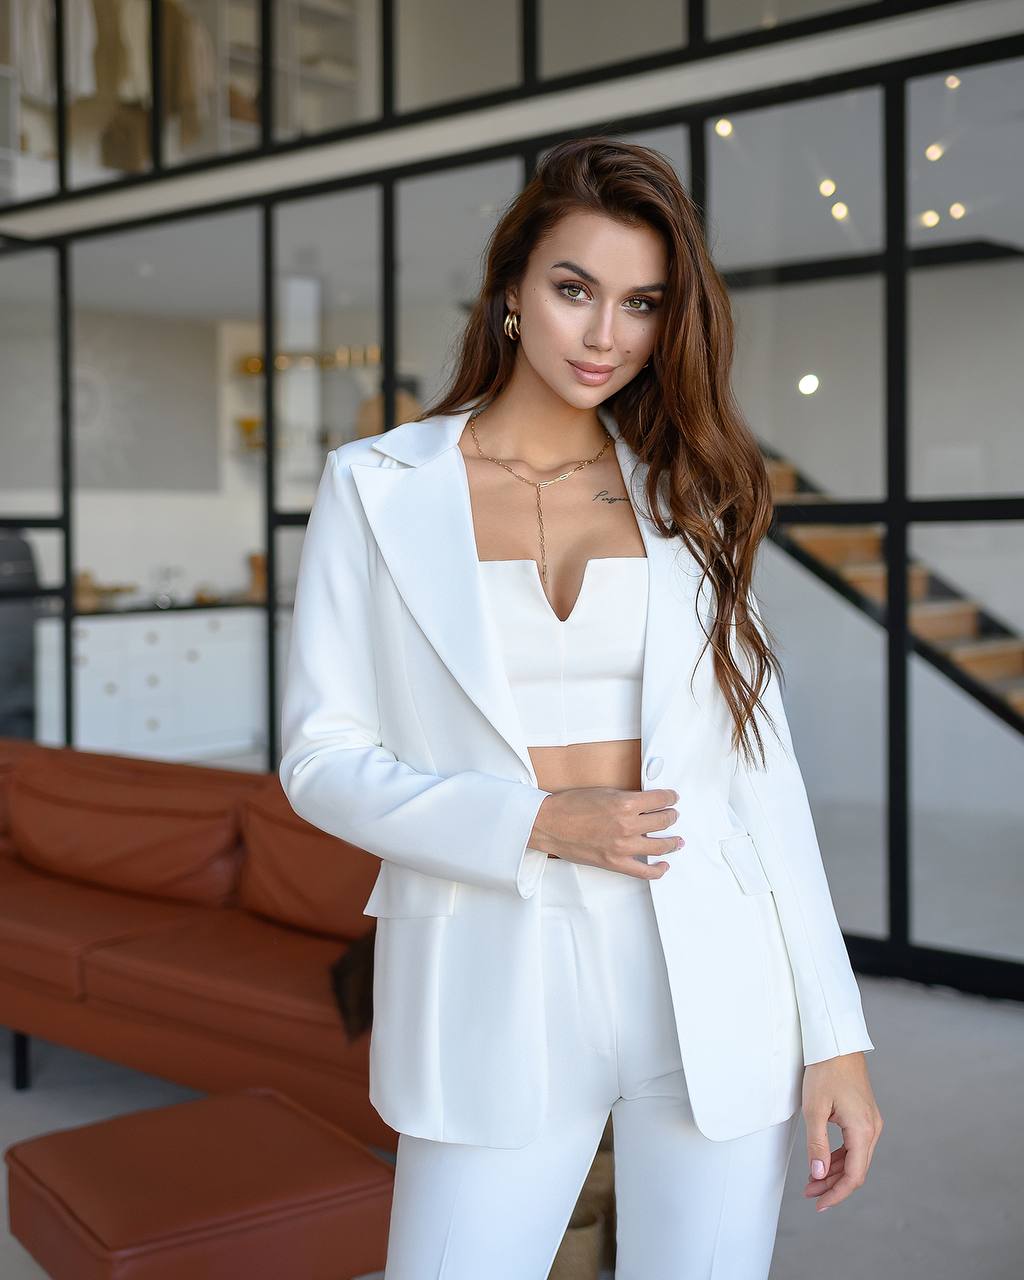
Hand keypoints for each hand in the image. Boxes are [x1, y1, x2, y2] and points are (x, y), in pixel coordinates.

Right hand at [530, 786, 682, 879]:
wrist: (549, 824)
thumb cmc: (570, 805)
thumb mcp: (604, 792)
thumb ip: (627, 798)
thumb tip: (645, 803)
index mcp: (625, 803)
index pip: (660, 800)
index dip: (670, 797)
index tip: (672, 797)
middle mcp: (627, 825)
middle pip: (663, 821)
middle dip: (671, 816)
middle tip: (673, 815)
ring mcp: (623, 846)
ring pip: (660, 846)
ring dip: (672, 842)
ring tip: (677, 840)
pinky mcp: (615, 862)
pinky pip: (644, 871)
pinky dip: (658, 870)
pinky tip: (665, 865)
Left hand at [801, 1051, 882, 1211]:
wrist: (837, 1043)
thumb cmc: (825, 1071)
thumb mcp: (814, 1110)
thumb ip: (816, 1145)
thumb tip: (818, 1176)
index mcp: (863, 1130)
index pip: (854, 1176)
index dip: (836, 1194)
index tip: (819, 1204)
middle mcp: (872, 1129)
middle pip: (855, 1170)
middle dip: (832, 1185)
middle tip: (809, 1194)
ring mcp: (870, 1122)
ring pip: (855, 1158)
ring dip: (834, 1172)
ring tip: (811, 1181)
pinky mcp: (864, 1116)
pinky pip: (854, 1145)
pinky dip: (839, 1157)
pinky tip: (822, 1162)